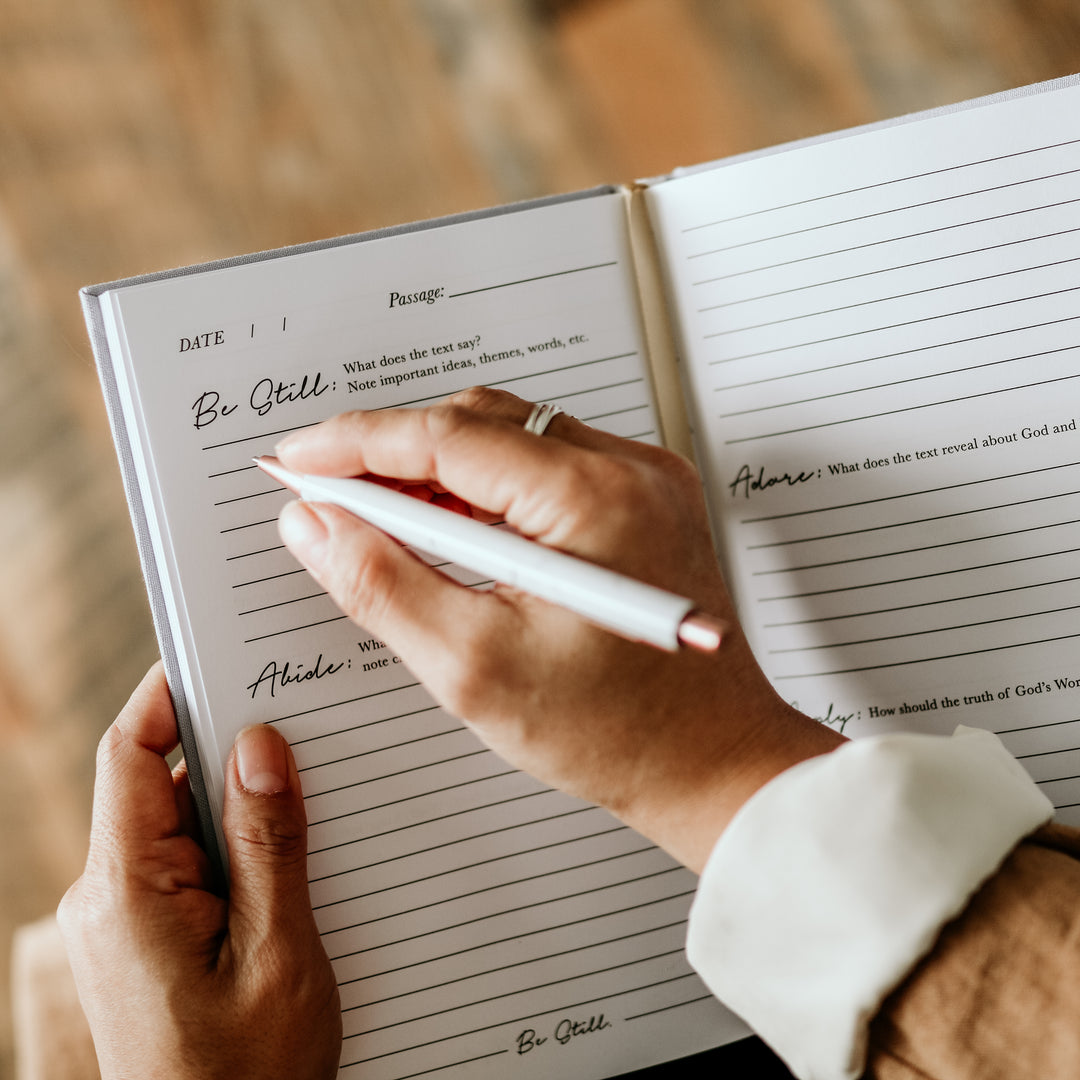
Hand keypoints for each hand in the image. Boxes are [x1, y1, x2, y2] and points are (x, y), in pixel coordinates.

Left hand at [58, 664, 340, 1079]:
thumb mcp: (278, 955)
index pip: (130, 756)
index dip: (166, 693)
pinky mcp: (148, 938)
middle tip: (299, 713)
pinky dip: (234, 841)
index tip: (214, 647)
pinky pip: (188, 861)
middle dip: (225, 743)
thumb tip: (259, 744)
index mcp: (129, 893)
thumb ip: (268, 844)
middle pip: (159, 780)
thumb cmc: (249, 1078)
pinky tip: (290, 849)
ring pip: (180, 821)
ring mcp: (126, 920)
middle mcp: (111, 897)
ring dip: (238, 800)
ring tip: (310, 786)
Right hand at [273, 387, 843, 870]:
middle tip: (328, 496)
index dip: (355, 442)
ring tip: (381, 520)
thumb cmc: (616, 732)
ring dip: (437, 469)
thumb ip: (383, 586)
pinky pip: (546, 467)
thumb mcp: (474, 668)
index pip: (447, 436)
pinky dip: (486, 488)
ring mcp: (643, 481)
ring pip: (511, 438)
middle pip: (479, 423)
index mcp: (593, 497)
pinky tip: (451, 530)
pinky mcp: (642, 504)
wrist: (711, 764)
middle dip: (392, 452)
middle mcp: (628, 469)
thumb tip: (315, 524)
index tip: (295, 461)